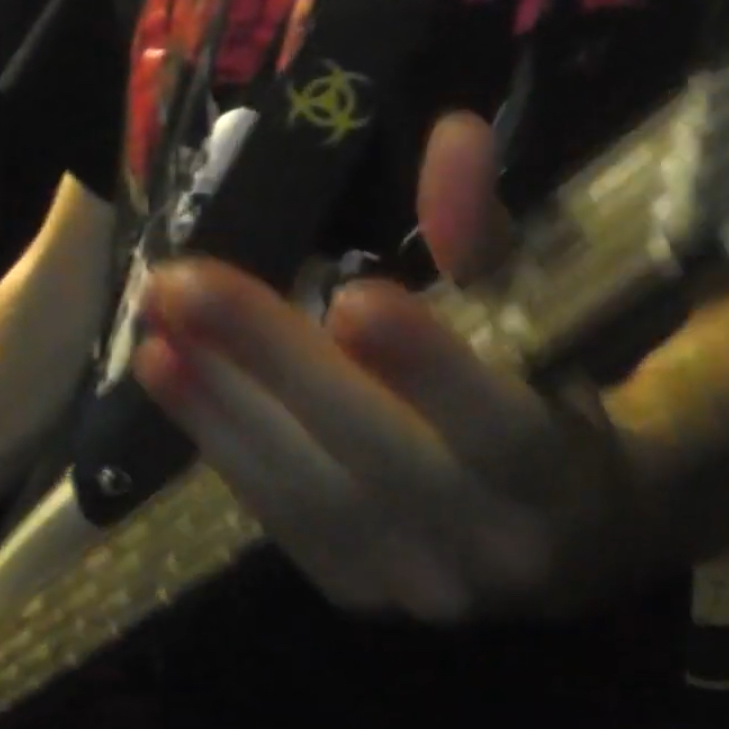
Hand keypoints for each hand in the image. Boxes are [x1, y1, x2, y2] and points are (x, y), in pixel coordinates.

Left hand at [132, 111, 634, 621]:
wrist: (572, 538)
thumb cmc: (555, 398)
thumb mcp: (545, 315)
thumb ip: (489, 237)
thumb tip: (452, 136)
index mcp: (566, 477)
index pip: (499, 431)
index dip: (428, 368)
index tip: (355, 295)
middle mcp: (495, 549)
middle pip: (378, 461)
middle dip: (275, 365)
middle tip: (186, 282)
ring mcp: (420, 585)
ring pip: (312, 497)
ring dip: (222, 404)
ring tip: (156, 323)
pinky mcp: (357, 593)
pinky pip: (280, 518)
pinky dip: (221, 443)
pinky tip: (168, 375)